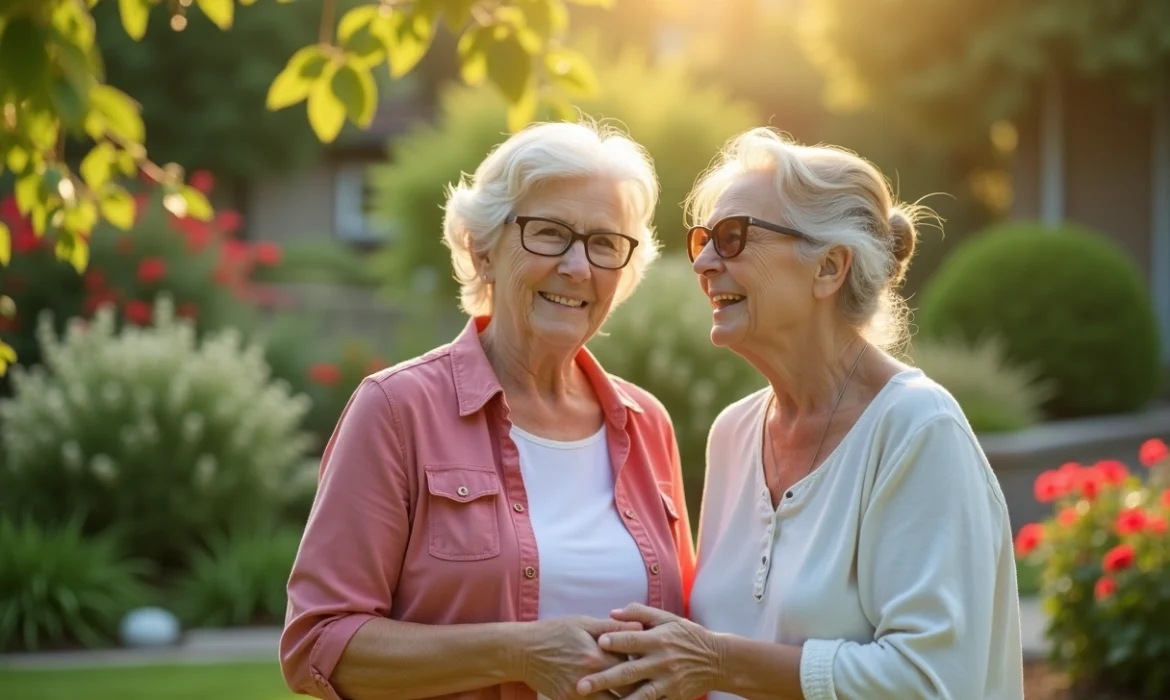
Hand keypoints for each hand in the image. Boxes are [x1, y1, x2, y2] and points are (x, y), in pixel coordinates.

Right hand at [518, 616, 643, 699]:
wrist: (523, 651)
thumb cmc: (554, 632)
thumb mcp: (583, 623)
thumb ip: (612, 627)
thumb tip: (640, 626)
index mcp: (598, 655)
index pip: (632, 665)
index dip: (644, 665)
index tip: (653, 664)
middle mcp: (591, 678)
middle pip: (628, 691)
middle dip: (642, 689)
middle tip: (654, 685)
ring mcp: (579, 694)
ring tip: (642, 697)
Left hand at [576, 604, 721, 699]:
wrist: (717, 660)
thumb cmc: (687, 636)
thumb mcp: (667, 619)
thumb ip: (639, 614)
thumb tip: (611, 612)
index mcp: (658, 639)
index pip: (633, 640)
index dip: (616, 641)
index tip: (598, 642)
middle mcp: (662, 661)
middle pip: (629, 671)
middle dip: (603, 679)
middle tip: (581, 685)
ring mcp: (668, 682)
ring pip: (639, 695)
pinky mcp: (673, 697)